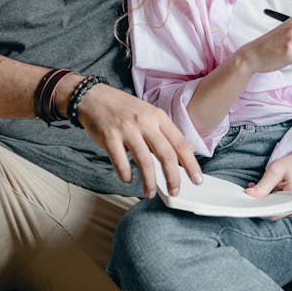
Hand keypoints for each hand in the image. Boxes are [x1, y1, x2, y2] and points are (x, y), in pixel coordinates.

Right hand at [75, 84, 202, 197]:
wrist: (94, 97)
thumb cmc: (123, 108)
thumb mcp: (149, 113)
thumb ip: (166, 132)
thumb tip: (187, 150)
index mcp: (158, 117)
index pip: (179, 143)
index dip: (190, 163)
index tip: (197, 180)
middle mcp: (145, 122)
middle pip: (166, 154)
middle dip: (173, 177)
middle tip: (175, 191)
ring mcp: (127, 129)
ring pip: (144, 161)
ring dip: (149, 181)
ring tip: (149, 193)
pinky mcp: (110, 136)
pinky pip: (120, 161)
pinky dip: (125, 174)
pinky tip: (128, 179)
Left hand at [244, 152, 291, 215]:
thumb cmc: (291, 166)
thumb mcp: (276, 171)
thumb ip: (264, 184)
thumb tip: (250, 194)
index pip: (275, 213)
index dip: (260, 210)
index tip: (248, 204)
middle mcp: (291, 208)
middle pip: (270, 213)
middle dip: (257, 205)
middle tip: (245, 196)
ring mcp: (286, 208)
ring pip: (268, 210)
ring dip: (258, 201)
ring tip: (250, 190)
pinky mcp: (281, 205)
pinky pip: (268, 205)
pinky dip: (260, 199)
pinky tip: (254, 189)